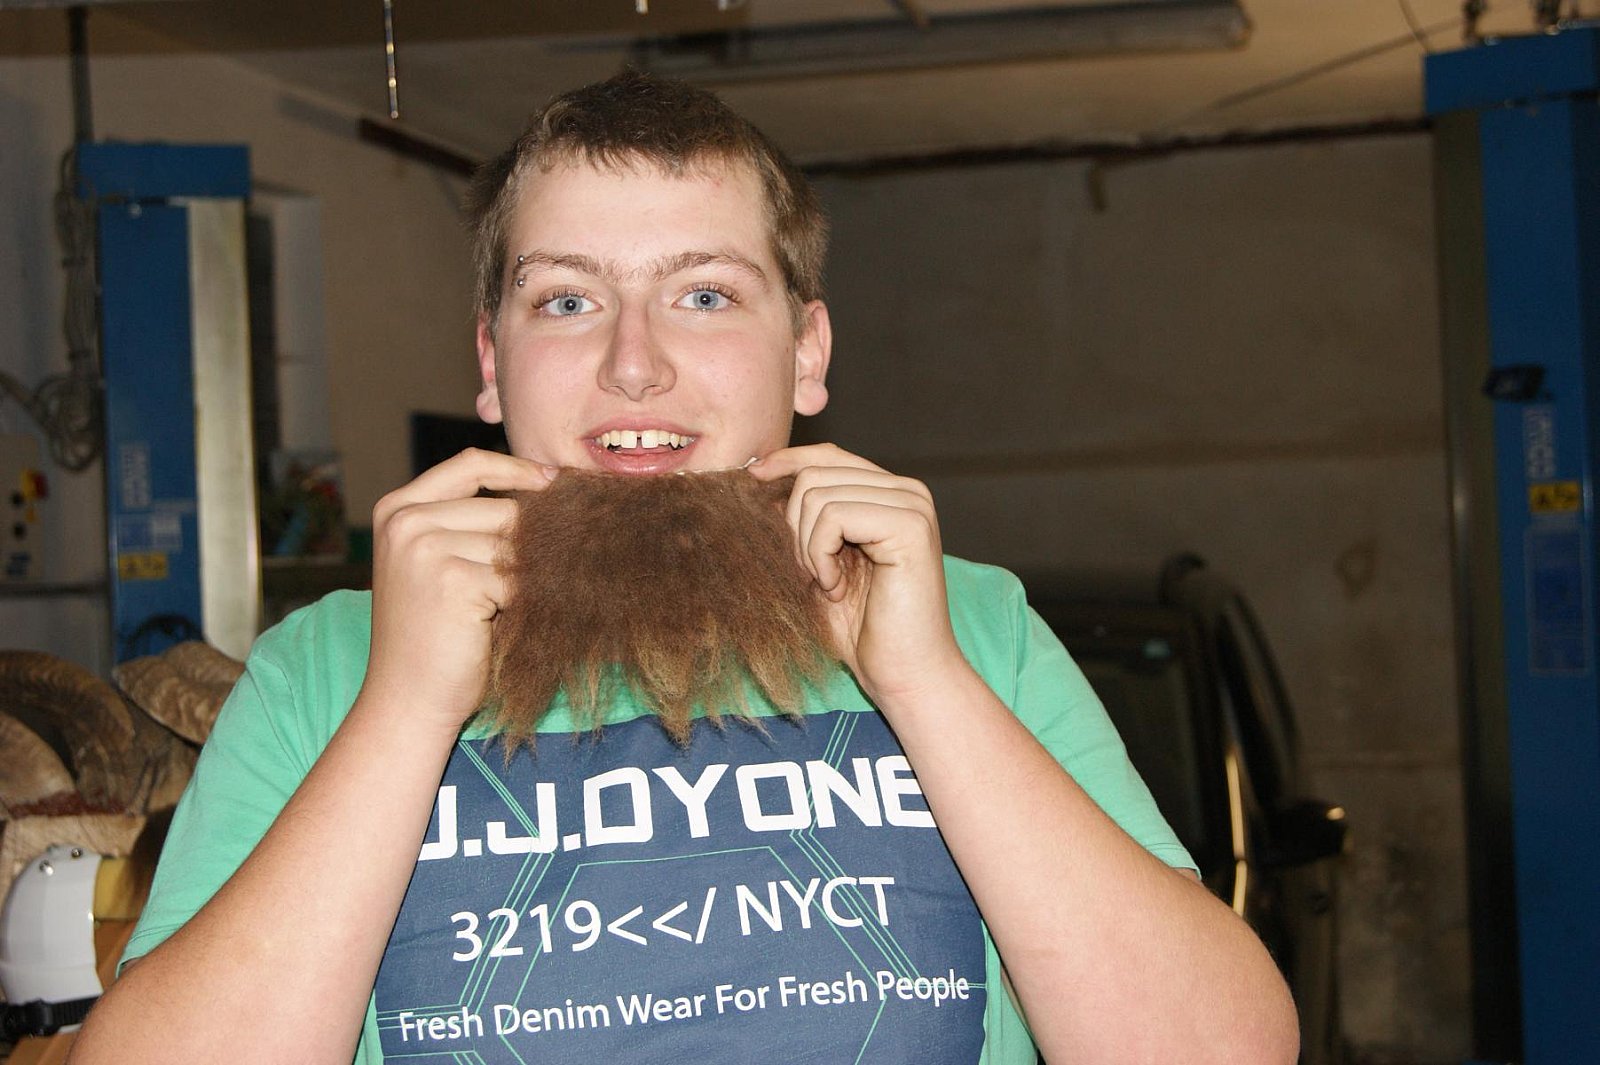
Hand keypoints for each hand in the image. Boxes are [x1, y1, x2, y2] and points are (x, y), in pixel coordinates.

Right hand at [361, 448, 556, 732]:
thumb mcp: (438, 563)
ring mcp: (426, 547)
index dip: (518, 469)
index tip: (555, 482)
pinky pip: (519, 580)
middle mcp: (406, 521)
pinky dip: (525, 603)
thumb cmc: (433, 635)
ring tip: (505, 612)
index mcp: (397, 509)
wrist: (408, 700)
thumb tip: (550, 487)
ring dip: (526, 579)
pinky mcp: (454, 579)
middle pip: (503, 509)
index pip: (471, 464)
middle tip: (520, 589)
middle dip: (527, 545)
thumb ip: (471, 523)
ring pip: (515, 546)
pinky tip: (506, 625)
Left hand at [750, 443, 967, 706]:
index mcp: (890, 495)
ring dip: (807, 548)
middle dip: (795, 527)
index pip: (829, 456)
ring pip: (818, 494)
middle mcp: (908, 491)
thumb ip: (803, 522)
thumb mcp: (820, 564)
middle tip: (812, 576)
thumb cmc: (863, 630)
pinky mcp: (910, 525)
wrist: (904, 674)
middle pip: (816, 473)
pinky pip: (834, 516)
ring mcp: (913, 505)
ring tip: (829, 586)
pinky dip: (820, 555)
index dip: (787, 462)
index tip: (753, 477)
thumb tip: (759, 478)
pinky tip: (837, 588)